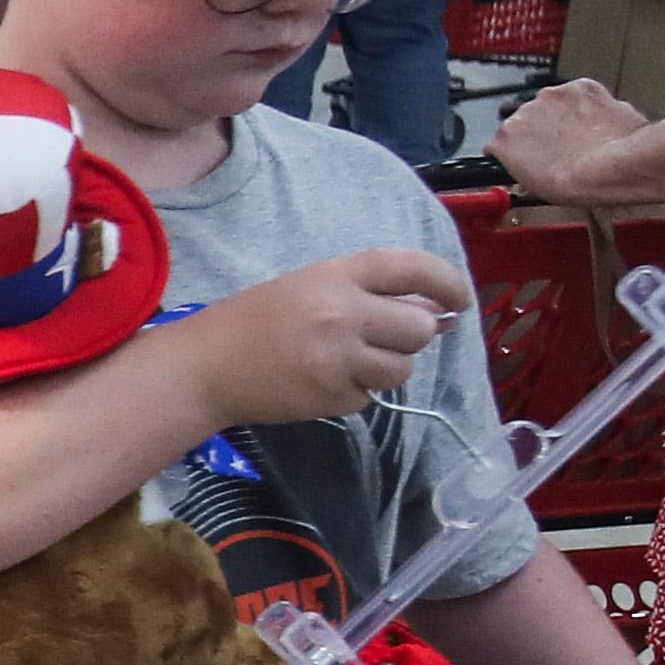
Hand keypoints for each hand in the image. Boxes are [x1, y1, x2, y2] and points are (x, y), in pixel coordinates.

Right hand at [178, 248, 469, 428]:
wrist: (205, 367)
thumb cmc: (254, 320)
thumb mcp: (309, 288)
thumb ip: (367, 294)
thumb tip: (433, 309)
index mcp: (337, 274)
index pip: (414, 268)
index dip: (448, 283)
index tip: (459, 300)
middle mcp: (344, 312)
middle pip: (419, 327)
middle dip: (413, 336)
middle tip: (386, 340)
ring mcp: (339, 357)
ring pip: (402, 368)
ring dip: (387, 368)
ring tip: (350, 364)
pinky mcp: (333, 396)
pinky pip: (371, 397)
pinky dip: (355, 393)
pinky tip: (323, 383)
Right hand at [488, 78, 648, 205]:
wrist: (613, 168)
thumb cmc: (578, 183)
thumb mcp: (534, 186)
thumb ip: (523, 164)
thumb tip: (529, 163)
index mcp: (506, 137)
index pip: (504, 137)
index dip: (519, 148)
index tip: (530, 154)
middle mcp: (524, 110)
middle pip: (529, 117)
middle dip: (542, 130)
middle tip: (561, 148)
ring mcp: (552, 96)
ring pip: (554, 103)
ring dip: (563, 116)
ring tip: (582, 137)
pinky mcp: (580, 87)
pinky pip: (580, 94)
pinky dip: (586, 105)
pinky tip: (595, 123)